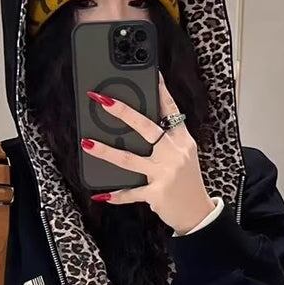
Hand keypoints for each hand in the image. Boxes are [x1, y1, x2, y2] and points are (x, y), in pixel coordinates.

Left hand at [80, 70, 214, 233]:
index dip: (160, 90)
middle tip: (102, 100)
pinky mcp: (157, 193)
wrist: (197, 212)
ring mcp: (165, 173)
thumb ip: (167, 141)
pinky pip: (131, 192)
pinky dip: (116, 195)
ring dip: (105, 151)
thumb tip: (138, 128)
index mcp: (182, 140)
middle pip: (145, 127)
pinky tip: (101, 194)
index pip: (170, 110)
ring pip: (130, 159)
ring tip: (86, 143)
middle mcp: (174, 153)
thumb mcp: (184, 156)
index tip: (151, 72)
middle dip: (122, 111)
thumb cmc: (186, 182)